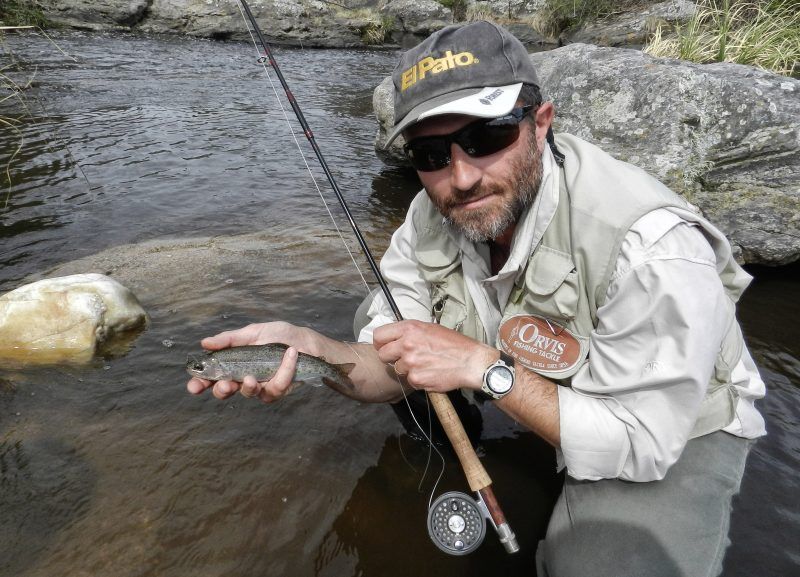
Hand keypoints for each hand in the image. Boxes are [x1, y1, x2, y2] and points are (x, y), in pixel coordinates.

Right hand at [186, 321, 312, 402]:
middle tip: (225, 385)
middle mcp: (244, 377)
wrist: (306, 341)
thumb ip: (229, 339)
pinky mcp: (279, 389)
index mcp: (234, 363)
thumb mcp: (253, 332)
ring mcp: (261, 386)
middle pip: (226, 391)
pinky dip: (284, 370)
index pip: (212, 376)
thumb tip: (205, 343)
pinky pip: (276, 387)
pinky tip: (290, 355)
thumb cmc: (279, 336)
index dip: (201, 383)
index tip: (194, 386)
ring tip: (251, 377)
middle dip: (222, 390)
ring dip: (249, 387)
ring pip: (249, 393)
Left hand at [372, 320, 497, 393]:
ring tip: (425, 364)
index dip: (381, 343)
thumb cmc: (454, 344)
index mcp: (409, 328)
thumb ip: (410, 332)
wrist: (470, 362)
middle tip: (404, 358)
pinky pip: (409, 380)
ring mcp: (410, 363)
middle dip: (391, 357)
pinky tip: (430, 373)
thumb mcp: (430, 328)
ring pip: (397, 368)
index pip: (379, 335)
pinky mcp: (416, 379)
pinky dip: (418, 379)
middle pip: (383, 354)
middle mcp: (407, 344)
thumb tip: (395, 337)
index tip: (385, 346)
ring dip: (407, 369)